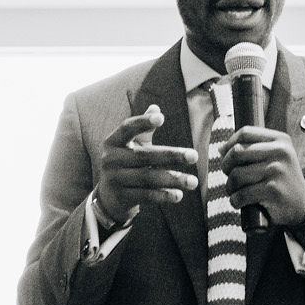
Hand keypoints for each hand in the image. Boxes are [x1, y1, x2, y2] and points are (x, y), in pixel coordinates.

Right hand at [95, 106, 199, 221]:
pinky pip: (145, 195)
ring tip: (193, 181)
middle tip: (194, 156)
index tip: (162, 118)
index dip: (142, 122)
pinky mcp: (121, 197)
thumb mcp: (131, 145)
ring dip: (173, 179)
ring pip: (148, 178)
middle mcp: (110, 159)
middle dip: (171, 156)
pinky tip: (179, 195)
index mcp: (113, 142)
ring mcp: (115, 179)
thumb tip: (155, 107)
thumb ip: (143, 129)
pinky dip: (163, 195)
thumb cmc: (126, 163)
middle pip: (144, 156)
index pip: (126, 128)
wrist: (109, 196)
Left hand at [223, 127, 304, 223]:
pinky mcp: (273, 190)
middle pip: (237, 152)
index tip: (225, 155)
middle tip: (229, 176)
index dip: (229, 144)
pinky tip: (239, 202)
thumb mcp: (275, 157)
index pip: (245, 133)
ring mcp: (277, 171)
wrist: (302, 204)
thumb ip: (253, 148)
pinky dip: (235, 200)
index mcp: (280, 140)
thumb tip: (221, 149)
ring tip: (235, 191)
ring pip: (236, 175)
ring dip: (230, 186)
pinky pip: (242, 194)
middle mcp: (280, 152)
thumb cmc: (281, 179)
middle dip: (226, 166)